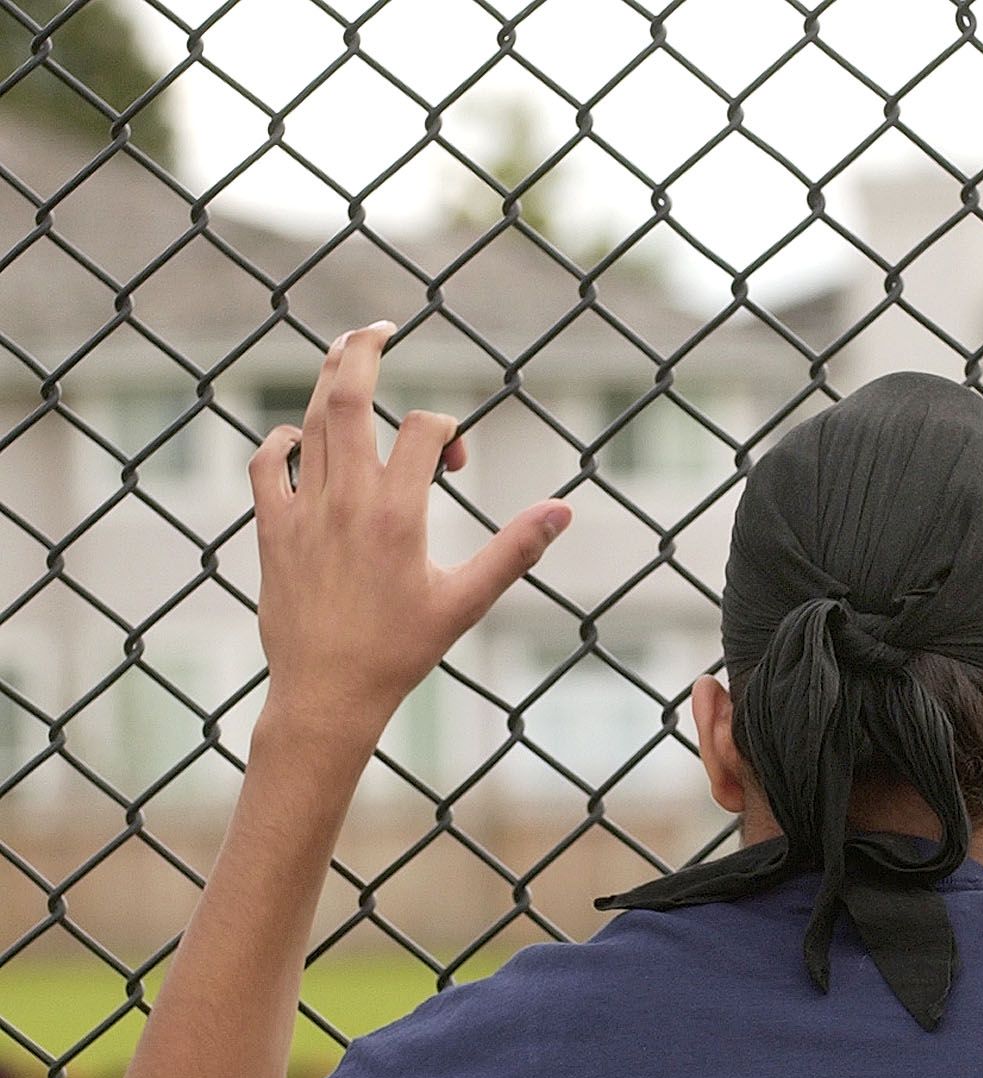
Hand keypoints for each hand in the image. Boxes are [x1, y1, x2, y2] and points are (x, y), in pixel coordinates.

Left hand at [250, 322, 571, 735]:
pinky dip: (283, 439)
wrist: (328, 694)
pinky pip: (267, 462)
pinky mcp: (271, 528)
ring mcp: (303, 510)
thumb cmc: (402, 651)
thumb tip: (564, 510)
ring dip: (328, 381)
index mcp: (399, 514)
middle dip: (364, 351)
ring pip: (310, 421)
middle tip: (381, 327)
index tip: (458, 465)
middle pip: (351, 397)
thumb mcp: (468, 602)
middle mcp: (347, 500)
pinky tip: (301, 439)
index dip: (450, 431)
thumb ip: (515, 550)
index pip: (425, 431)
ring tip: (345, 354)